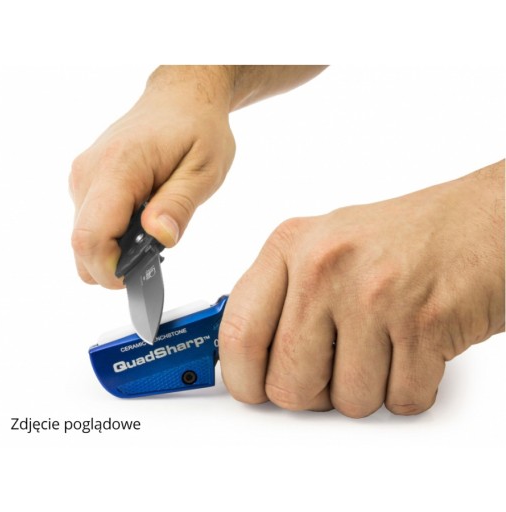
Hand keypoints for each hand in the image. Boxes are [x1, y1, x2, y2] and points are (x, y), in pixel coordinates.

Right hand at [69, 66, 235, 287]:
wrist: (181, 99)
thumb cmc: (198, 130)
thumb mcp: (204, 170)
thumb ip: (179, 205)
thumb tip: (159, 238)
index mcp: (119, 168)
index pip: (91, 237)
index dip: (110, 270)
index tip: (139, 277)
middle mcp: (89, 172)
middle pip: (81, 244)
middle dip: (114, 265)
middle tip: (154, 255)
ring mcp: (83, 176)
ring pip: (84, 238)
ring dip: (115, 249)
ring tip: (152, 230)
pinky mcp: (87, 181)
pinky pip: (91, 223)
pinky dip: (113, 235)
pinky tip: (141, 221)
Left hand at [219, 161, 504, 416]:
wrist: (481, 219)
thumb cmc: (401, 238)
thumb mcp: (322, 248)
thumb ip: (279, 299)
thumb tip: (243, 355)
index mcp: (291, 247)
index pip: (238, 334)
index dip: (241, 378)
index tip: (252, 388)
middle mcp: (325, 267)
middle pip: (289, 384)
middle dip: (311, 394)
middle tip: (331, 370)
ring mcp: (374, 295)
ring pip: (349, 401)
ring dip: (367, 389)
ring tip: (382, 345)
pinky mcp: (425, 323)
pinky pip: (401, 400)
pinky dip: (409, 388)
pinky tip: (413, 347)